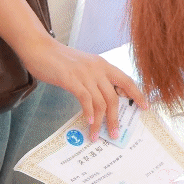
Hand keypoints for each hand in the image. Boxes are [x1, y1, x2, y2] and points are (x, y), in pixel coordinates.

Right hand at [19, 38, 145, 138]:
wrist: (39, 48)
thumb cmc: (59, 60)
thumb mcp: (83, 66)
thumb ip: (94, 78)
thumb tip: (103, 98)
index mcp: (103, 64)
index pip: (126, 81)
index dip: (137, 94)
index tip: (144, 107)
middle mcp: (97, 69)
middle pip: (114, 97)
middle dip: (116, 118)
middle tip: (116, 133)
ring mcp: (85, 74)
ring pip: (101, 102)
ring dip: (100, 122)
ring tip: (97, 135)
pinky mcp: (71, 79)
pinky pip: (85, 99)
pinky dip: (89, 112)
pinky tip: (88, 122)